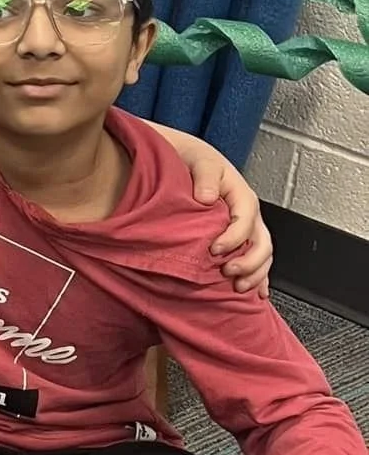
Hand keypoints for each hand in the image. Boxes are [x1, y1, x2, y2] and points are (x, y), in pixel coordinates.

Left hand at [156, 126, 273, 293]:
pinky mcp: (243, 237)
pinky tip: (258, 292)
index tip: (214, 249)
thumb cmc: (196, 162)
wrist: (192, 162)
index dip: (233, 237)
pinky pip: (259, 260)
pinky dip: (260, 277)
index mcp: (242, 196)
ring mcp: (249, 227)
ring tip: (239, 287)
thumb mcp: (201, 162)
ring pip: (263, 255)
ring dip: (255, 273)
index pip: (245, 220)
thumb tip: (206, 198)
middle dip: (248, 262)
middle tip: (227, 272)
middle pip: (261, 243)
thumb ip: (205, 177)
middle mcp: (250, 214)